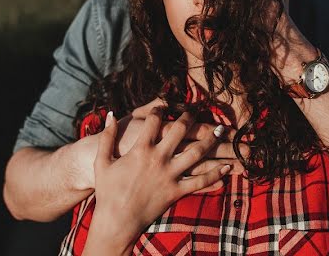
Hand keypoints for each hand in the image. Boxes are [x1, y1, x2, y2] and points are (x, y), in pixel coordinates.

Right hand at [83, 108, 231, 254]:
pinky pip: (199, 182)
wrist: (115, 220)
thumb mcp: (102, 160)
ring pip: (196, 153)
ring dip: (210, 141)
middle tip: (196, 112)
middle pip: (180, 131)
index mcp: (140, 149)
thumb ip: (107, 136)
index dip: (159, 109)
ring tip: (220, 131)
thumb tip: (111, 114)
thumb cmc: (107, 190)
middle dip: (190, 118)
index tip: (163, 106)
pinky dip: (214, 175)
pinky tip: (226, 167)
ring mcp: (169, 176)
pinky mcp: (176, 192)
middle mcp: (158, 159)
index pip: (154, 120)